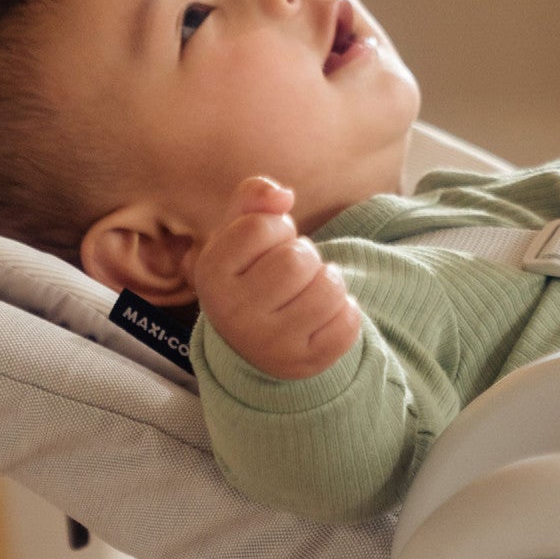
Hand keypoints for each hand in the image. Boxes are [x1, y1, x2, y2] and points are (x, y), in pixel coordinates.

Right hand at [194, 177, 361, 380]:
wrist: (257, 331)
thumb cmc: (252, 266)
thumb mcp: (242, 226)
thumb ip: (255, 195)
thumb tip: (282, 197)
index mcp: (210, 274)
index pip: (261, 226)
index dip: (277, 228)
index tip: (267, 246)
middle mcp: (231, 314)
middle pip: (298, 259)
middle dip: (306, 255)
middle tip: (291, 272)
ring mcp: (266, 343)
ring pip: (329, 288)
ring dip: (329, 281)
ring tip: (307, 290)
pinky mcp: (302, 363)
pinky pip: (349, 320)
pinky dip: (346, 310)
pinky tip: (321, 316)